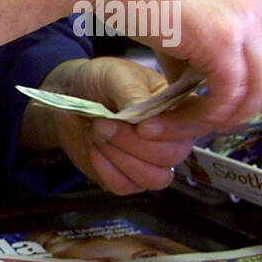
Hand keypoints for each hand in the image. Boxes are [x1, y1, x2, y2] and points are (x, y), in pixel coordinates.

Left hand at [25, 57, 197, 195]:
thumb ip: (132, 92)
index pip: (194, 127)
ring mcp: (150, 161)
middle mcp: (170, 137)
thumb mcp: (115, 75)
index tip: (139, 125)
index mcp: (178, 107)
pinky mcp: (126, 177)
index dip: (169, 131)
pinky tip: (93, 148)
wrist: (67, 96)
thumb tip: (144, 112)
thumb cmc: (99, 80)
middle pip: (173, 156)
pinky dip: (105, 169)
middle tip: (102, 124)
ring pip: (154, 178)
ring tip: (96, 133)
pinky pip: (125, 186)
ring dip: (120, 158)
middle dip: (133, 143)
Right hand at [82, 0, 261, 130]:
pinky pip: (225, 97)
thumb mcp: (172, 10)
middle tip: (215, 122)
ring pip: (254, 90)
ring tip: (179, 126)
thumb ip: (187, 46)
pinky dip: (200, 118)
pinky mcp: (221, 41)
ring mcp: (242, 20)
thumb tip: (184, 78)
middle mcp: (252, 0)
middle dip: (250, 104)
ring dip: (218, 118)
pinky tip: (172, 120)